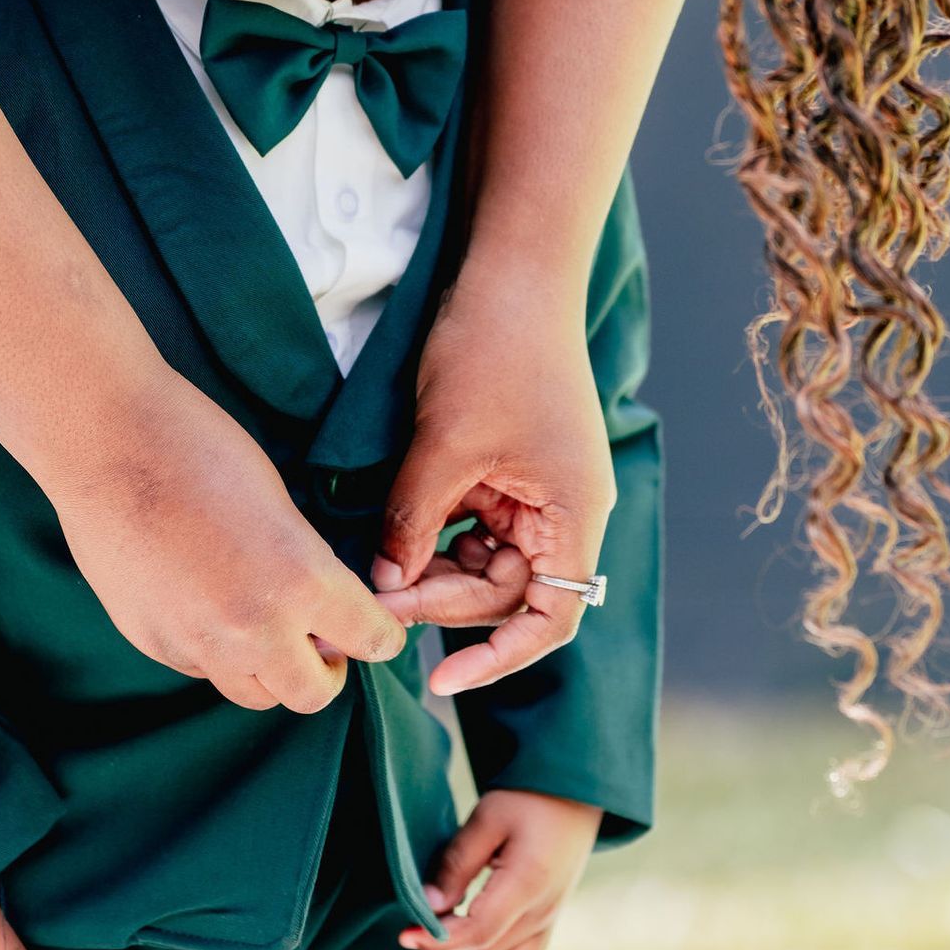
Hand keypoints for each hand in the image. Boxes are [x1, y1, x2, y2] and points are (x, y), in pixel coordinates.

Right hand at [52, 367, 406, 710]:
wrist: (106, 441)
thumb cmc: (199, 447)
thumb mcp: (282, 503)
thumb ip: (309, 567)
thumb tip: (323, 610)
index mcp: (301, 581)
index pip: (371, 640)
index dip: (381, 633)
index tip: (376, 627)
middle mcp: (253, 628)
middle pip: (313, 693)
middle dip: (328, 670)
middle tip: (321, 639)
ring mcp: (197, 643)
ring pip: (255, 694)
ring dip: (272, 671)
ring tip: (264, 627)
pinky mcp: (152, 642)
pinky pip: (202, 670)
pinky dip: (218, 654)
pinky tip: (209, 607)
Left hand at [374, 264, 613, 697]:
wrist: (511, 271)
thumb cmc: (491, 350)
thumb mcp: (443, 445)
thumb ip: (414, 523)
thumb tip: (383, 587)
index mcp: (573, 514)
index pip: (551, 618)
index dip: (500, 658)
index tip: (441, 677)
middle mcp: (564, 513)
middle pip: (507, 596)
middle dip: (443, 603)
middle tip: (376, 600)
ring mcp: (537, 493)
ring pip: (484, 566)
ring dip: (434, 573)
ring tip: (378, 570)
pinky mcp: (509, 473)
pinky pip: (473, 528)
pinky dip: (434, 538)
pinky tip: (392, 538)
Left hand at [401, 788, 601, 949]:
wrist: (575, 795)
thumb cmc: (528, 799)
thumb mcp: (486, 819)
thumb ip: (456, 865)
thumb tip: (429, 906)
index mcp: (528, 884)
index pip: (477, 933)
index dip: (437, 940)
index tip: (405, 934)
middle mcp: (544, 911)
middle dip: (446, 944)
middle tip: (421, 916)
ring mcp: (551, 920)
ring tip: (447, 927)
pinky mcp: (551, 921)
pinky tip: (473, 934)